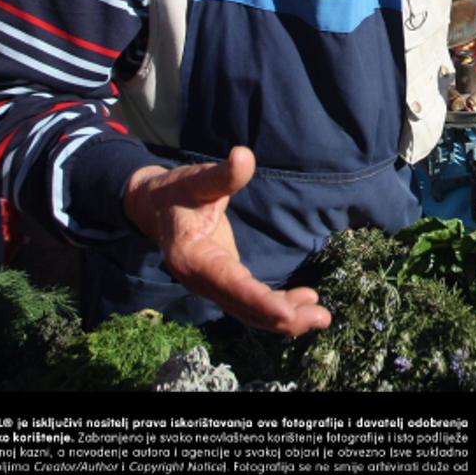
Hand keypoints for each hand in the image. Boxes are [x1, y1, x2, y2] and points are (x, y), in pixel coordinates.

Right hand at [124, 146, 330, 336]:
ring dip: (284, 318)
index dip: (260, 301)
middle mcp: (200, 280)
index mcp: (192, 257)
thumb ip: (223, 175)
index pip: (231, 285)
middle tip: (321, 318)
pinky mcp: (223, 282)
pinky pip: (250, 303)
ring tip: (320, 317)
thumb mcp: (197, 179)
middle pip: (243, 308)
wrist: (154, 206)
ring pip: (249, 311)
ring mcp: (211, 285)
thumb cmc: (176, 191)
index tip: (288, 313)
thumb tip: (244, 155)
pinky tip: (302, 303)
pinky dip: (276, 307)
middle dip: (282, 317)